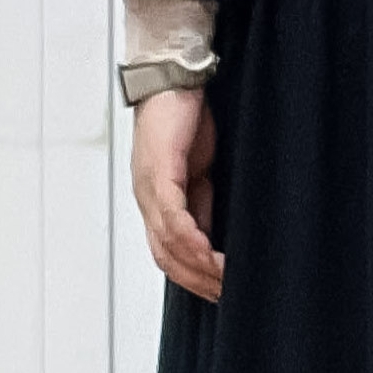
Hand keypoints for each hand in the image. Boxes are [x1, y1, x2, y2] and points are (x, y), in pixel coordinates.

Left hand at [131, 85, 224, 300]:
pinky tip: (208, 252)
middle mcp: (147, 198)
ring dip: (197, 267)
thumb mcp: (197, 170)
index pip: (168, 253)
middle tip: (225, 297)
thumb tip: (212, 236)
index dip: (192, 278)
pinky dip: (190, 238)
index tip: (219, 293)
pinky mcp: (159, 170)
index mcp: (156, 200)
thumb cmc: (183, 117)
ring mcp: (149, 186)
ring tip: (224, 280)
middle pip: (165, 257)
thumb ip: (200, 202)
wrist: (172, 75)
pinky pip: (172, 215)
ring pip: (168, 243)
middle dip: (196, 282)